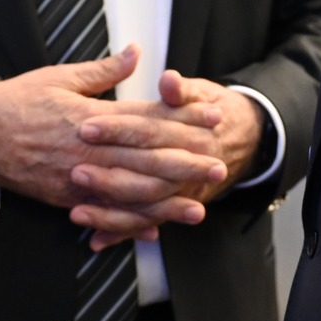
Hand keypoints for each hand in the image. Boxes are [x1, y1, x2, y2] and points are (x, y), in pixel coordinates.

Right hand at [0, 46, 227, 235]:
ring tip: (198, 206)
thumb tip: (135, 53)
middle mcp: (89, 150)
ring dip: (166, 201)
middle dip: (187, 163)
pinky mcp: (67, 197)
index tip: (212, 117)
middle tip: (218, 166)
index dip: (184, 117)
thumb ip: (104, 70)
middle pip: (146, 158)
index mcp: (91, 115)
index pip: (147, 116)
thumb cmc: (19, 101)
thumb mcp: (60, 77)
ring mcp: (78, 178)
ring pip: (130, 192)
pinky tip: (154, 230)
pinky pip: (104, 214)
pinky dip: (129, 224)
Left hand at [71, 71, 263, 246]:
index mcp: (188, 134)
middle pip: (144, 175)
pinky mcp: (171, 207)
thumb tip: (169, 80)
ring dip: (111, 214)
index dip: (118, 130)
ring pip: (144, 208)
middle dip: (109, 177)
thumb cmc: (211, 111)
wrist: (244, 139)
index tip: (86, 127)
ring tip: (78, 213)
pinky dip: (120, 234)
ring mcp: (179, 192)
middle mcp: (186, 169)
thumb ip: (180, 89)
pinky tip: (96, 240)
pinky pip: (145, 225)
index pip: (149, 132)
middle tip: (76, 172)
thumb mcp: (199, 92)